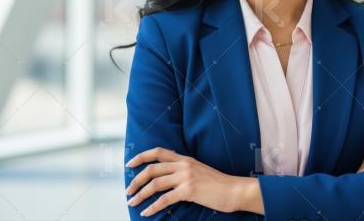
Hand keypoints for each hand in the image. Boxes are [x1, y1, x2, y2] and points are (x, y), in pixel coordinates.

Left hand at [125, 147, 261, 215]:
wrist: (235, 190)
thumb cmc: (219, 184)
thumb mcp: (199, 171)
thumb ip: (184, 170)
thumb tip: (168, 177)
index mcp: (185, 159)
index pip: (158, 152)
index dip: (141, 156)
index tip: (130, 164)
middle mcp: (183, 165)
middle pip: (152, 169)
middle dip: (136, 180)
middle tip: (128, 190)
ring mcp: (186, 177)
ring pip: (155, 184)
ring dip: (140, 194)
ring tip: (132, 202)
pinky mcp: (189, 190)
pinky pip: (164, 199)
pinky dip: (152, 207)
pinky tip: (146, 212)